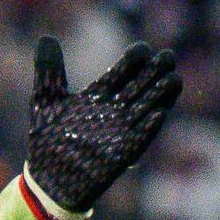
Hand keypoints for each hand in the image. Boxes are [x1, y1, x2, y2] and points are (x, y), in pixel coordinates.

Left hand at [20, 37, 179, 219]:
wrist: (47, 181)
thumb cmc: (47, 142)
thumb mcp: (45, 102)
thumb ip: (49, 72)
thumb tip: (46, 38)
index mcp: (99, 97)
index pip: (120, 74)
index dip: (132, 62)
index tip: (142, 49)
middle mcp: (113, 113)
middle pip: (139, 88)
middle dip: (154, 73)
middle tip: (167, 56)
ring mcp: (119, 134)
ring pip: (145, 110)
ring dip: (160, 96)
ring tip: (174, 78)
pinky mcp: (120, 156)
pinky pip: (139, 141)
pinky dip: (149, 128)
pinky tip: (161, 114)